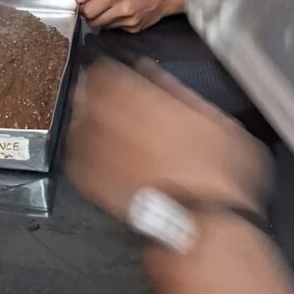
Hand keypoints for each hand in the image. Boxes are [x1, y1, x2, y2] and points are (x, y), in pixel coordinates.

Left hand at [65, 59, 270, 220]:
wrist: (204, 224)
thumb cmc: (219, 173)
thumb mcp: (214, 120)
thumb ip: (176, 90)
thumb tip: (148, 69)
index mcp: (142, 101)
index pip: (105, 71)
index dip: (108, 70)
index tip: (114, 74)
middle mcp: (115, 121)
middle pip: (87, 92)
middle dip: (93, 90)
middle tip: (103, 94)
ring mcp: (100, 151)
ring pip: (77, 122)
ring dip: (86, 116)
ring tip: (99, 120)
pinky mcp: (93, 181)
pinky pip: (75, 155)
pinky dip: (82, 148)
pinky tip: (95, 149)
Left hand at [76, 0, 186, 30]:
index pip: (88, 9)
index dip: (83, 8)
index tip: (85, 4)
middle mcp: (122, 9)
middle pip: (93, 21)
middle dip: (90, 16)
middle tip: (94, 8)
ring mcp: (128, 21)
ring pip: (103, 26)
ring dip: (101, 19)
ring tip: (109, 9)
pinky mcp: (134, 29)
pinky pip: (115, 29)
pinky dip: (114, 22)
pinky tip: (121, 14)